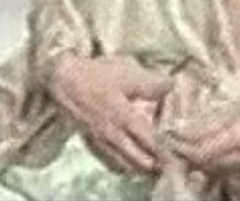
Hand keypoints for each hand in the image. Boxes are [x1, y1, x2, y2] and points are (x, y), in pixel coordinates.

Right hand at [48, 55, 173, 174]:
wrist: (62, 80)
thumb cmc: (96, 75)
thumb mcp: (128, 73)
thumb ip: (152, 83)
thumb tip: (171, 85)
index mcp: (125, 118)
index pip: (151, 142)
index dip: (166, 149)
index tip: (178, 151)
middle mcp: (113, 135)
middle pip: (139, 160)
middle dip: (155, 164)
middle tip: (169, 162)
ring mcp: (101, 141)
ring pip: (124, 164)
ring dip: (139, 167)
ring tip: (153, 166)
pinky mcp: (90, 140)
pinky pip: (109, 160)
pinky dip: (122, 165)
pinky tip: (128, 163)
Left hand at [166, 93, 239, 174]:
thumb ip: (213, 117)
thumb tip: (182, 126)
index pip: (199, 147)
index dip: (179, 143)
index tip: (165, 132)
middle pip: (201, 162)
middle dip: (181, 152)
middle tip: (166, 140)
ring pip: (208, 167)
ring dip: (190, 157)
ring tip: (176, 144)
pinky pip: (220, 167)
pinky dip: (204, 160)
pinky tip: (195, 149)